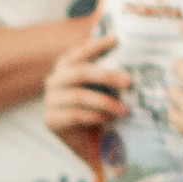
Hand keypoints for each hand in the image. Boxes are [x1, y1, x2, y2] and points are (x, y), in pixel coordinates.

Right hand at [41, 22, 128, 151]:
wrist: (89, 142)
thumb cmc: (99, 108)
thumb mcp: (106, 87)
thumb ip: (110, 70)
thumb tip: (132, 53)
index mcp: (66, 67)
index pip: (80, 52)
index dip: (96, 45)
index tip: (116, 39)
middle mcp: (55, 80)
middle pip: (80, 73)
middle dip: (106, 76)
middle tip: (129, 81)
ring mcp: (50, 100)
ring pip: (78, 96)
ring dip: (105, 102)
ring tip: (124, 110)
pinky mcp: (51, 120)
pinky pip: (74, 115)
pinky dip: (94, 116)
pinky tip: (108, 119)